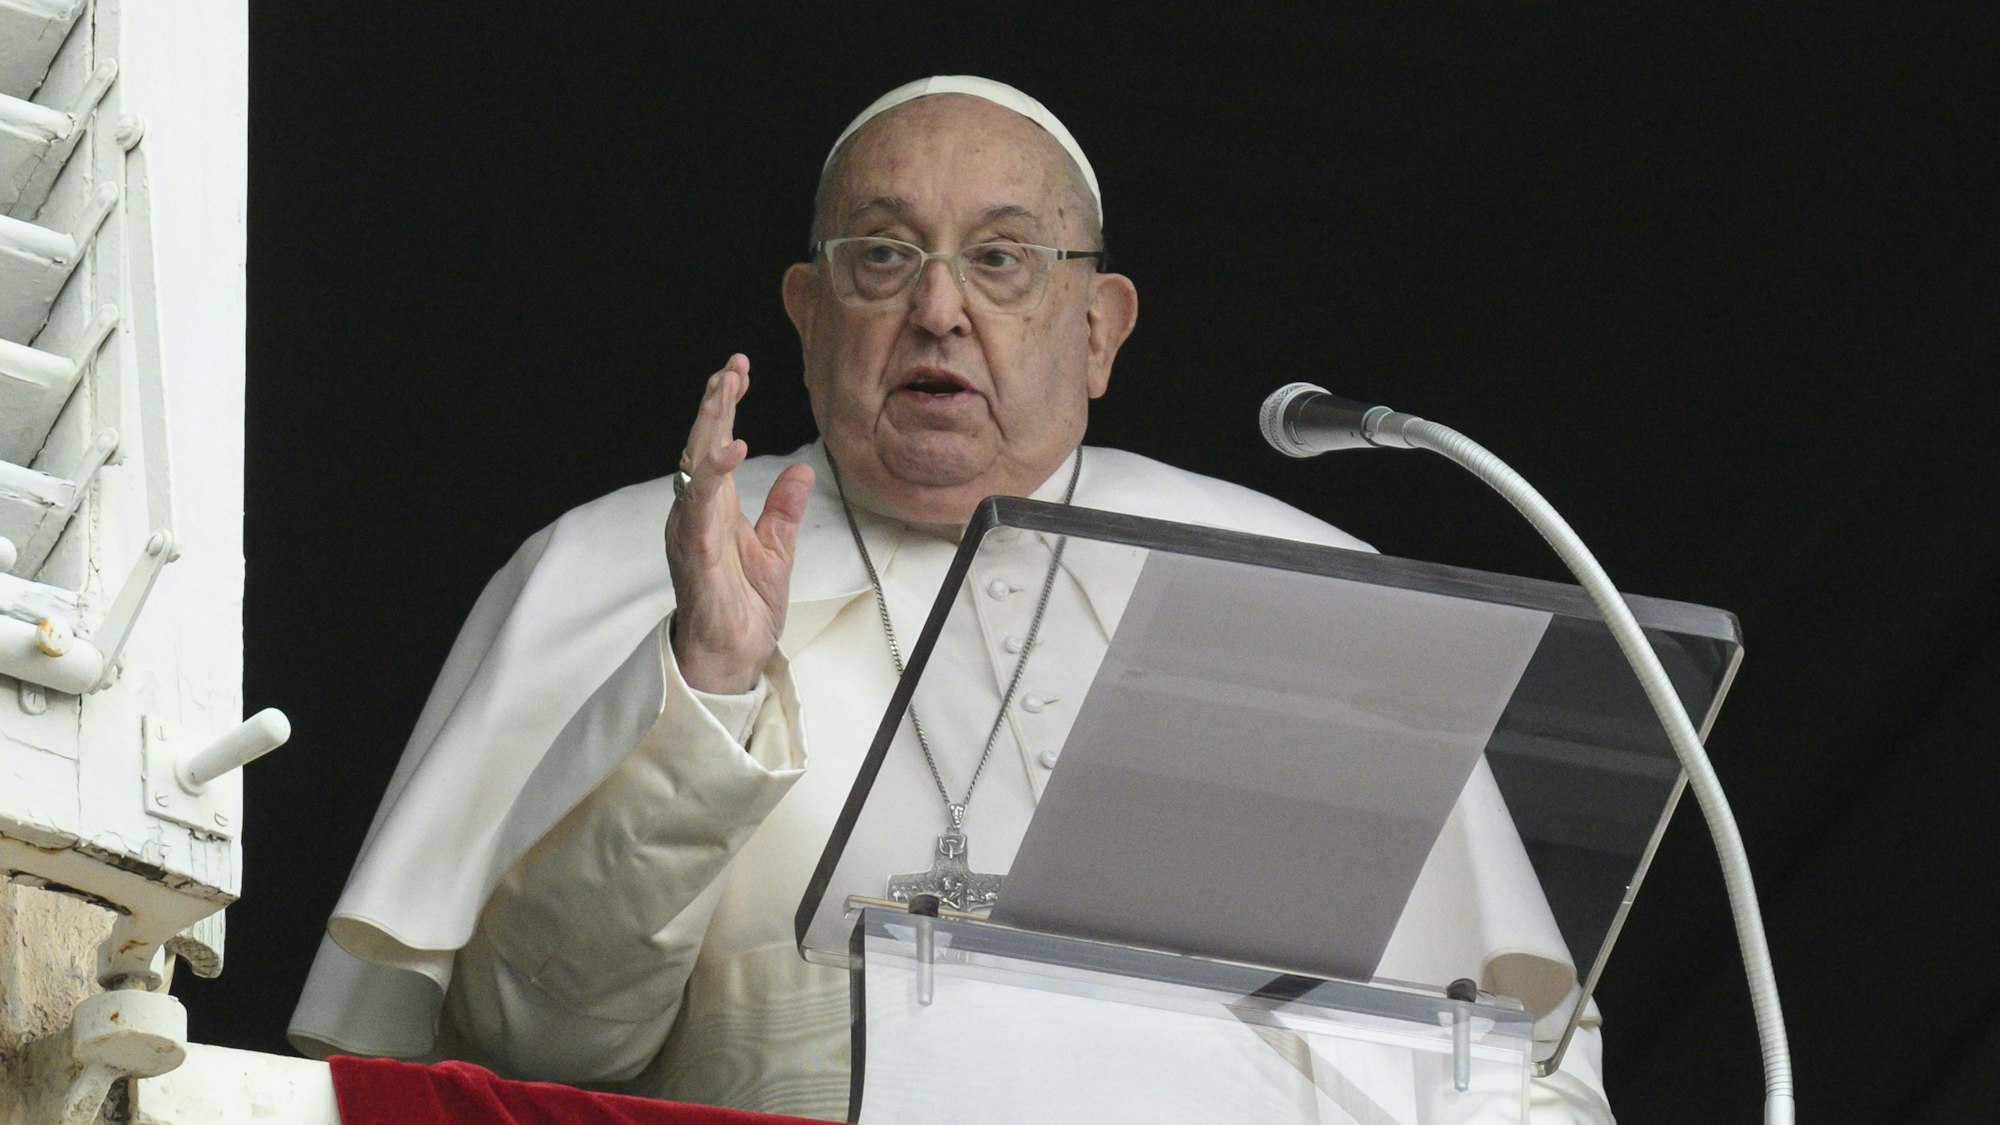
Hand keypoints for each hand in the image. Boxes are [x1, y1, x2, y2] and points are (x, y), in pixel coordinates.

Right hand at [665, 355, 814, 693]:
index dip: (725, 407)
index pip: (717, 446)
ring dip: (710, 424)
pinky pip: (701, 506)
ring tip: (726, 388)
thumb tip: (801, 469)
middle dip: (716, 402)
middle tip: (732, 366)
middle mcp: (697, 513)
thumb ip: (783, 509)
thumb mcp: (777, 550)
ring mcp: (692, 531)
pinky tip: (732, 448)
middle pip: (701, 445)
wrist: (733, 657)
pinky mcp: (696, 553)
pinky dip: (714, 474)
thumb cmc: (744, 608)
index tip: (739, 370)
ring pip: (695, 465)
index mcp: (715, 508)